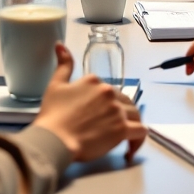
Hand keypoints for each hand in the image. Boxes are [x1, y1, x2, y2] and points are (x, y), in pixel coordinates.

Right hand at [34, 44, 146, 162]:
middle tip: (109, 128)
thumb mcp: (55, 85)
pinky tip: (130, 149)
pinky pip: (141, 131)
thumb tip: (60, 44)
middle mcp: (109, 92)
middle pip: (124, 101)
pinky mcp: (122, 129)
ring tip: (123, 137)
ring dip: (131, 125)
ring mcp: (117, 110)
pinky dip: (138, 140)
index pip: (108, 90)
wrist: (54, 139)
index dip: (104, 104)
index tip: (97, 116)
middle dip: (120, 114)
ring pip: (135, 114)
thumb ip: (63, 65)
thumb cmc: (53, 114)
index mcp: (94, 81)